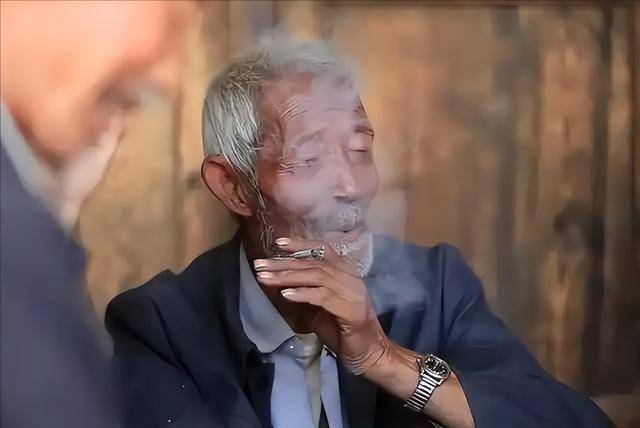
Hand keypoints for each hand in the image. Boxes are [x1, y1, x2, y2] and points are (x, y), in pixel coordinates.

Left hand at [254, 237, 474, 426]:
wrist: (370, 354)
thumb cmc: (343, 332)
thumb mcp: (320, 309)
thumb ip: (306, 294)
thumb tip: (279, 284)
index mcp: (345, 274)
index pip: (323, 250)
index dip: (301, 244)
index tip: (278, 242)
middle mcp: (350, 278)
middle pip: (313, 264)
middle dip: (283, 263)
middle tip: (259, 264)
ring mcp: (352, 292)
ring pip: (316, 276)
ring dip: (288, 276)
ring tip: (265, 278)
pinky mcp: (351, 310)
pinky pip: (323, 296)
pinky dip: (303, 293)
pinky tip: (286, 294)